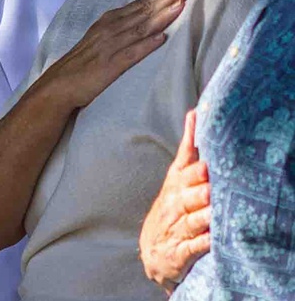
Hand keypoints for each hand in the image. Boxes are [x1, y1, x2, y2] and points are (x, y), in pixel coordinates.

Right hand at [32, 0, 193, 110]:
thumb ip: (122, 26)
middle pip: (144, 11)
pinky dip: (145, 45)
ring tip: (181, 5)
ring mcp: (110, 46)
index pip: (141, 4)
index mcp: (109, 21)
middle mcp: (110, 28)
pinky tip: (160, 39)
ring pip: (140, 28)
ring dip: (161, 16)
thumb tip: (146, 15)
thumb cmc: (84, 61)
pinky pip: (130, 53)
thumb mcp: (102, 37)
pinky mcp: (109, 65)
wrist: (61, 83)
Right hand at [140, 109, 211, 293]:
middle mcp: (174, 205)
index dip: (193, 160)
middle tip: (209, 180)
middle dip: (198, 188)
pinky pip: (193, 247)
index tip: (203, 151)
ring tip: (213, 208)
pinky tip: (212, 238)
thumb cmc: (171, 209)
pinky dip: (203, 243)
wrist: (152, 251)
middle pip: (186, 194)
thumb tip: (195, 112)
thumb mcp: (176, 179)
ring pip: (190, 219)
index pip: (183, 168)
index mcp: (174, 185)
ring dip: (202, 214)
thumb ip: (188, 150)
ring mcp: (176, 228)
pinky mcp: (181, 252)